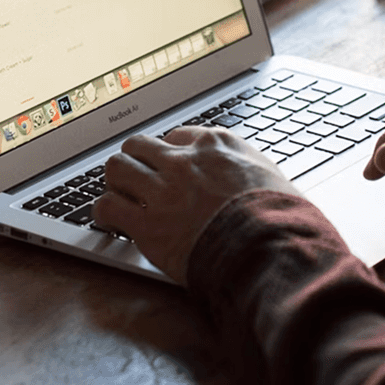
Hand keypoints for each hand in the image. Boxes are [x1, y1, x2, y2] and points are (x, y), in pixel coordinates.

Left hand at [94, 127, 300, 283]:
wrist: (268, 248)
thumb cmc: (279, 218)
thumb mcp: (272, 176)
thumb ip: (250, 170)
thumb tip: (251, 177)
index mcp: (216, 145)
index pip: (178, 136)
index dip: (170, 153)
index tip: (168, 166)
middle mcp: (183, 161)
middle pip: (139, 145)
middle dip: (135, 160)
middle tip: (136, 178)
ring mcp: (162, 190)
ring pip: (116, 168)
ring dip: (115, 182)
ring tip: (118, 195)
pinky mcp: (146, 224)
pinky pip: (107, 207)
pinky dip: (104, 213)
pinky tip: (108, 221)